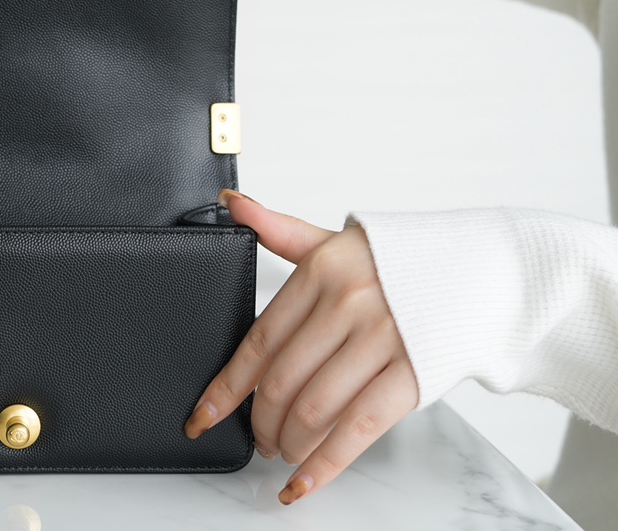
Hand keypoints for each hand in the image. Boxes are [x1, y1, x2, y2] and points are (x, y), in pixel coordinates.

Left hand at [185, 190, 418, 505]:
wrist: (487, 269)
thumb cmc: (404, 260)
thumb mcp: (338, 240)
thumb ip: (280, 230)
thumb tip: (231, 208)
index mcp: (321, 271)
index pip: (259, 339)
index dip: (226, 386)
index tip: (203, 414)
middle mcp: (348, 303)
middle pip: (281, 380)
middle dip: (260, 421)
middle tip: (256, 436)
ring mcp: (382, 339)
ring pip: (314, 408)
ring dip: (288, 442)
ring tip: (282, 450)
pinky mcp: (413, 374)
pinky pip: (358, 429)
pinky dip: (325, 464)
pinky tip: (302, 482)